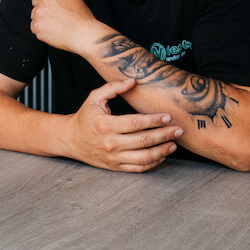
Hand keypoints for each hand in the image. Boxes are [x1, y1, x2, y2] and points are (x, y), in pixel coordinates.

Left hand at [30, 0, 106, 52]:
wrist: (83, 34)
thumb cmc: (82, 18)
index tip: (48, 0)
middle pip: (35, 0)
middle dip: (42, 6)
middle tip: (53, 14)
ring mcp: (39, 12)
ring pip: (34, 14)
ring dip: (41, 18)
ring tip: (55, 24)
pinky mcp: (36, 26)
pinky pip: (34, 26)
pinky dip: (41, 30)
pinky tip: (52, 31)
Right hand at [63, 78, 182, 172]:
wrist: (70, 139)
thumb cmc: (85, 117)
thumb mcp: (94, 98)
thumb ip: (113, 87)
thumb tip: (133, 81)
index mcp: (106, 125)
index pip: (136, 123)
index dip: (154, 120)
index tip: (167, 116)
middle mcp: (111, 143)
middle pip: (144, 140)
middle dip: (164, 135)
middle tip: (178, 130)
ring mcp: (113, 157)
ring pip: (144, 157)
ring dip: (162, 151)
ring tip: (173, 144)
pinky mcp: (115, 166)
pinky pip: (138, 168)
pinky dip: (153, 163)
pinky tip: (162, 156)